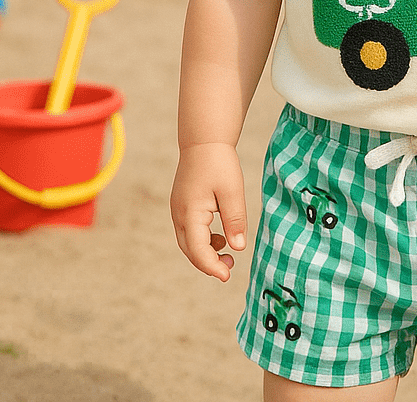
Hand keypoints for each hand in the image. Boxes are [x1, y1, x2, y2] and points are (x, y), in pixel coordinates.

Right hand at [170, 142, 248, 281]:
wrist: (204, 140)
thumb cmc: (219, 163)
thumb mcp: (232, 191)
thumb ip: (235, 220)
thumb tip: (238, 248)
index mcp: (190, 213)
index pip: (198, 250)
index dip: (212, 266)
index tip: (227, 276)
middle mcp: (179, 215)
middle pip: (189, 250)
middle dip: (208, 263)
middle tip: (230, 269)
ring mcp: (178, 210)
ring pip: (188, 242)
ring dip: (205, 252)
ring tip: (228, 253)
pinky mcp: (182, 205)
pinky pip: (189, 231)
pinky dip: (203, 240)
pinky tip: (220, 237)